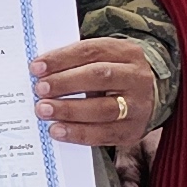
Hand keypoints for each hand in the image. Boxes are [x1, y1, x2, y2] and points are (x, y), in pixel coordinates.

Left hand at [36, 38, 161, 146]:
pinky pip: (104, 134)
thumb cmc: (114, 75)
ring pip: (103, 108)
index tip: (36, 67)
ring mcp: (138, 106)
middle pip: (99, 77)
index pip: (91, 51)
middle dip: (65, 83)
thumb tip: (40, 72)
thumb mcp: (104, 60)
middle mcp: (136, 77)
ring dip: (69, 110)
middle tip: (39, 89)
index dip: (62, 58)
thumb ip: (77, 62)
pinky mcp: (133, 131)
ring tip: (43, 110)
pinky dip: (78, 133)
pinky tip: (57, 130)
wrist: (149, 98)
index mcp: (126, 52)